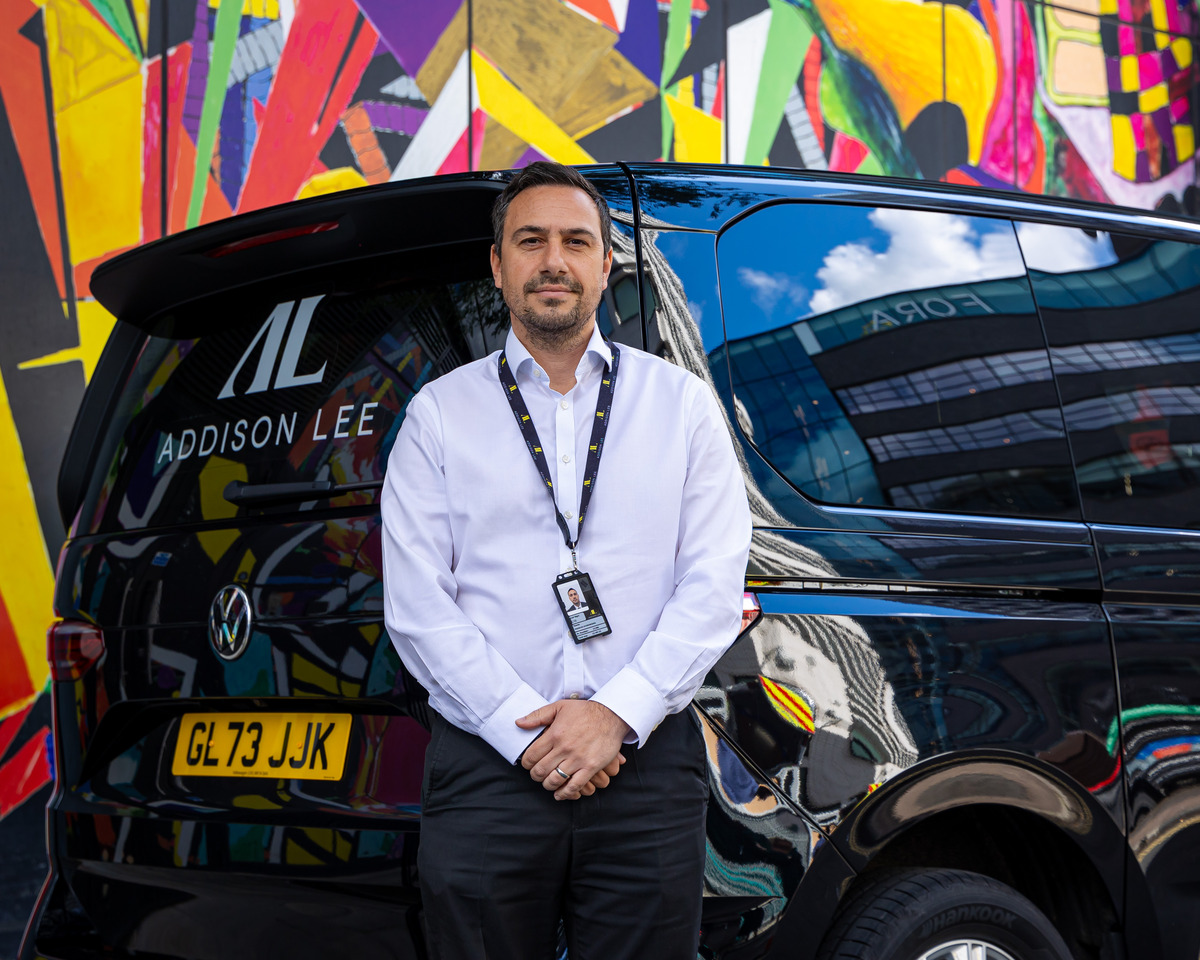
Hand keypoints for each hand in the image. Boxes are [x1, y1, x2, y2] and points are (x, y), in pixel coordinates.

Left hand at [517, 700, 631, 799]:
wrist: (611, 715)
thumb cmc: (585, 711)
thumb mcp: (559, 707)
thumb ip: (538, 716)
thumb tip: (519, 723)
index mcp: (554, 734)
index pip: (531, 756)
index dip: (526, 763)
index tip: (528, 765)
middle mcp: (564, 748)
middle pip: (541, 770)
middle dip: (535, 776)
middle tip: (537, 775)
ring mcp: (578, 759)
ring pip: (555, 780)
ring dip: (548, 785)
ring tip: (548, 783)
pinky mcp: (591, 766)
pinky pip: (575, 785)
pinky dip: (565, 793)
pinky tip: (560, 794)